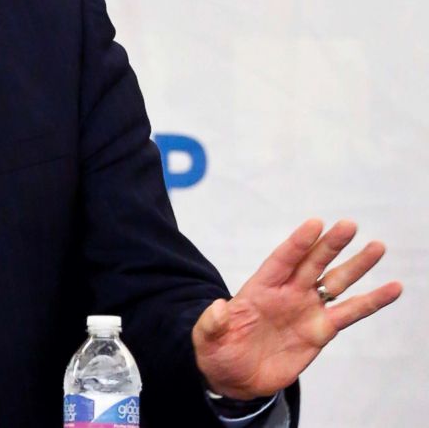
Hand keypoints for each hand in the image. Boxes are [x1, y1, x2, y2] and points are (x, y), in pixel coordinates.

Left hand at [193, 218, 402, 399]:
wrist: (234, 374)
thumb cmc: (218, 348)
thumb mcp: (207, 336)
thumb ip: (213, 322)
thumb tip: (219, 307)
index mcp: (259, 287)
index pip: (282, 259)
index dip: (298, 242)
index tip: (315, 223)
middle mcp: (286, 292)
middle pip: (312, 263)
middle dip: (330, 245)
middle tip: (349, 225)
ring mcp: (305, 309)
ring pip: (335, 282)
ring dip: (356, 265)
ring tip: (377, 246)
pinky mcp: (320, 330)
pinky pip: (350, 313)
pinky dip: (371, 301)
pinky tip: (392, 288)